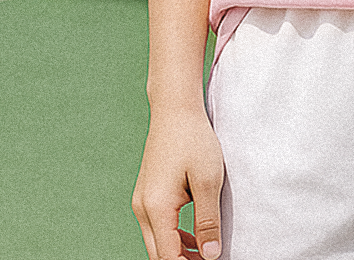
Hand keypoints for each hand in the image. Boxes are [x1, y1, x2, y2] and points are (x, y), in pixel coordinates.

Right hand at [132, 106, 225, 259]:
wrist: (175, 109)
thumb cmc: (193, 139)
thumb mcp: (208, 179)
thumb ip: (208, 220)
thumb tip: (211, 255)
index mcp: (156, 207)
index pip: (169, 257)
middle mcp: (143, 208)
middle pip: (159, 254)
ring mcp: (142, 201)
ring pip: (157, 242)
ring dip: (179, 253)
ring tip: (206, 255)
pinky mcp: (147, 195)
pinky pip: (158, 227)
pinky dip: (174, 237)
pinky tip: (194, 238)